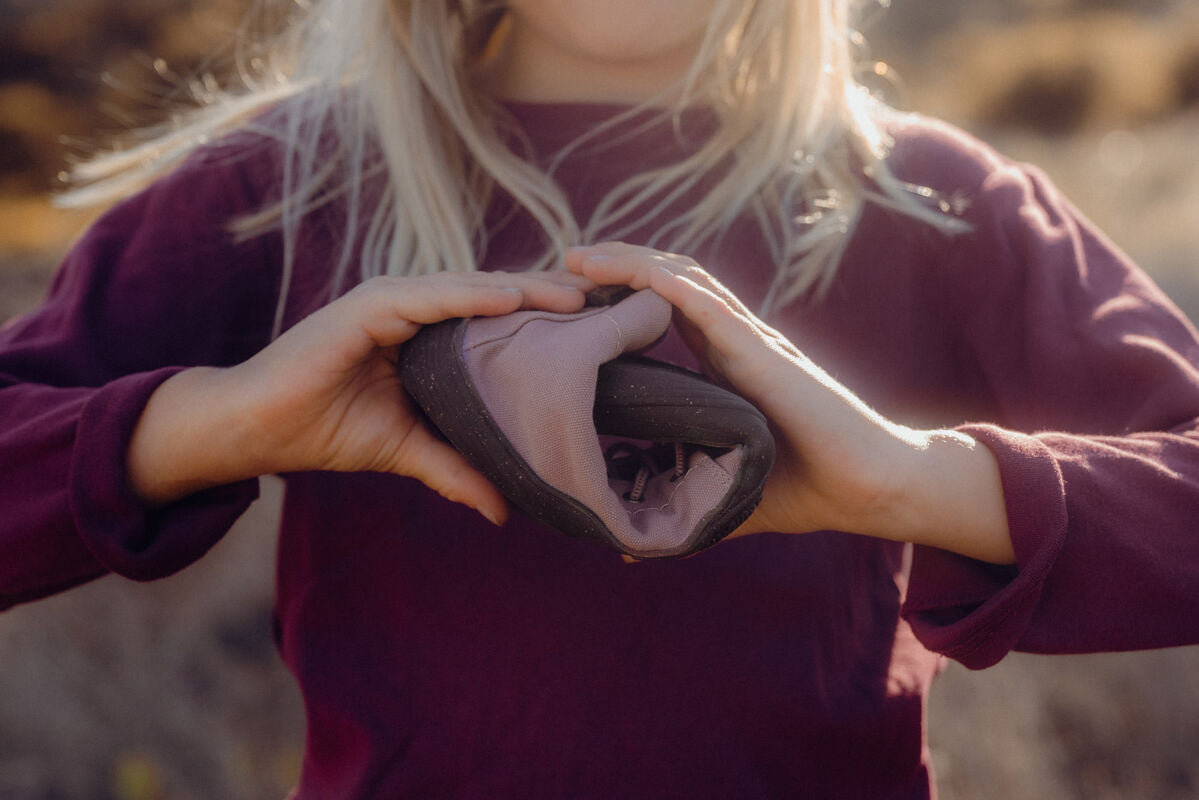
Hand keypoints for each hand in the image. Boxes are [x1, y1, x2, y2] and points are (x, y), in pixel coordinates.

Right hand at [128, 271, 592, 526]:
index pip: (494, 318)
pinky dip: (468, 298)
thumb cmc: (327, 429)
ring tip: (575, 300)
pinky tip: (510, 301)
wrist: (260, 428)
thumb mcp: (408, 449)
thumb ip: (455, 469)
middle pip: (492, 297)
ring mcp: (388, 302)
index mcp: (425, 332)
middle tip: (605, 304)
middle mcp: (411, 308)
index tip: (597, 329)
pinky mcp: (364, 308)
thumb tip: (504, 510)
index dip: (544, 319)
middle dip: (547, 298)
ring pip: (468, 290)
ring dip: (522, 292)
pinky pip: (426, 298)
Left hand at [566, 243, 1014, 562]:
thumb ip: (679, 511)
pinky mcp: (768, 357)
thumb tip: (626, 555)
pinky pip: (718, 312)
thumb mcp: (723, 495)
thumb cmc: (807, 488)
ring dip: (633, 264)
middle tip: (563, 264)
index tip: (570, 298)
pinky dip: (678, 290)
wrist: (870, 488)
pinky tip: (642, 278)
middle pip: (667, 281)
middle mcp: (734, 342)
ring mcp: (752, 343)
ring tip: (583, 260)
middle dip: (615, 266)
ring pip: (686, 282)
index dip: (618, 295)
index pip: (662, 311)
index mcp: (723, 364)